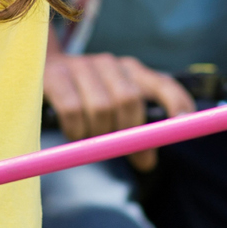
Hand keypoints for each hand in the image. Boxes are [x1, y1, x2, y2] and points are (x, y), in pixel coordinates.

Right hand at [43, 47, 194, 171]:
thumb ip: (133, 130)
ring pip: (101, 107)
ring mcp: (82, 66)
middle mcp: (110, 64)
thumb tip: (147, 163)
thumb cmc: (86, 97)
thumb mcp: (114, 107)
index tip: (184, 123)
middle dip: (131, 134)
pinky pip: (72, 108)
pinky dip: (76, 129)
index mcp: (132, 71)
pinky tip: (74, 135)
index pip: (162, 83)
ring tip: (92, 140)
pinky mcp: (56, 75)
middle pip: (129, 99)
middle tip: (129, 155)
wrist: (42, 69)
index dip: (176, 101)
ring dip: (98, 133)